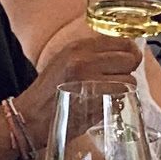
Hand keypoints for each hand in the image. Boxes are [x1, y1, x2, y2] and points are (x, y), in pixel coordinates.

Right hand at [14, 23, 139, 134]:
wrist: (30, 117)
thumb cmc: (49, 92)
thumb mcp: (66, 62)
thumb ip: (91, 55)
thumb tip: (124, 55)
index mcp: (78, 47)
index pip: (122, 42)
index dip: (130, 53)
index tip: (127, 63)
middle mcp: (84, 59)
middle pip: (130, 59)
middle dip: (129, 71)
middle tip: (118, 81)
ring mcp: (89, 80)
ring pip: (129, 80)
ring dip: (124, 90)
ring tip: (109, 95)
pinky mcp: (93, 100)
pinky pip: (121, 98)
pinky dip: (117, 103)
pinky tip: (104, 105)